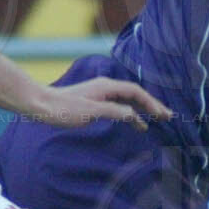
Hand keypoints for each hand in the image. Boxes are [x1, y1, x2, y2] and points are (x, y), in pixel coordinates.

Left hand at [34, 76, 172, 131]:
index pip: (136, 92)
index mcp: (107, 86)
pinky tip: (132, 122)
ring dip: (141, 110)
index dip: (151, 103)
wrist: (41, 105)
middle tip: (167, 117)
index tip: (163, 115)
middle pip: (134, 94)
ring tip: (154, 121)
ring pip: (127, 100)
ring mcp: (99, 93)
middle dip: (151, 105)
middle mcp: (105, 86)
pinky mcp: (93, 100)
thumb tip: (134, 114)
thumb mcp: (91, 113)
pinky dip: (128, 112)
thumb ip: (114, 112)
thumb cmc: (64, 109)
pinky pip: (118, 104)